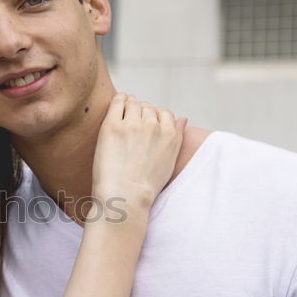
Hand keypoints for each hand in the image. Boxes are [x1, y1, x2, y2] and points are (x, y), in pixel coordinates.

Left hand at [91, 93, 185, 209]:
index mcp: (170, 135)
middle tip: (131, 123)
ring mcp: (133, 125)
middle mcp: (154, 126)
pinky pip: (117, 103)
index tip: (146, 124)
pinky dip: (118, 100)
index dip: (155, 116)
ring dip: (129, 105)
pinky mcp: (113, 126)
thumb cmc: (146, 185)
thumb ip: (177, 136)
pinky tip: (117, 105)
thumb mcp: (169, 161)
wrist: (126, 196)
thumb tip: (184, 119)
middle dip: (141, 112)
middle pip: (148, 107)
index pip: (165, 113)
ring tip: (123, 114)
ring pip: (133, 103)